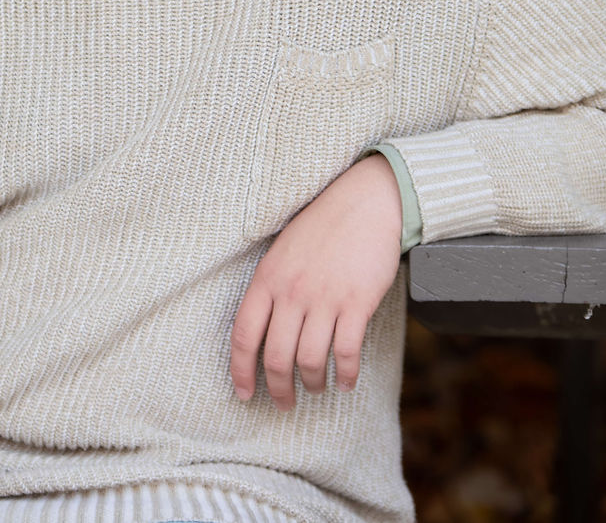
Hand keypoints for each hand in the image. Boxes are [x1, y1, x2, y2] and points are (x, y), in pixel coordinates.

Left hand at [230, 153, 402, 408]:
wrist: (364, 202)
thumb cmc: (321, 226)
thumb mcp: (282, 251)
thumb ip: (270, 287)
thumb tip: (260, 330)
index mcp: (267, 278)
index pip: (243, 334)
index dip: (240, 370)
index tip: (243, 393)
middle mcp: (292, 291)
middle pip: (276, 356)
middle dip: (277, 389)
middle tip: (282, 403)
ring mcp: (324, 298)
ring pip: (310, 360)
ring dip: (312, 383)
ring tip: (316, 389)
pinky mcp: (356, 303)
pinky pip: (346, 352)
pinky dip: (346, 374)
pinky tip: (346, 381)